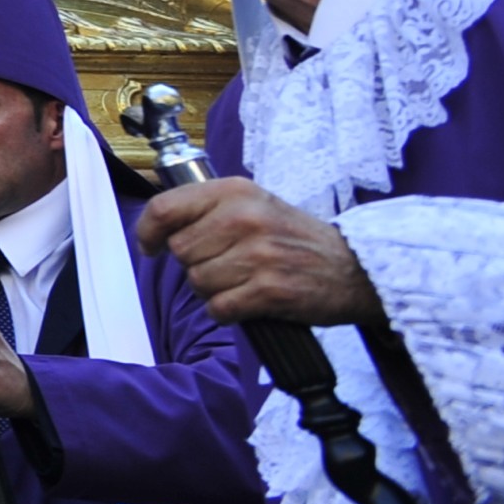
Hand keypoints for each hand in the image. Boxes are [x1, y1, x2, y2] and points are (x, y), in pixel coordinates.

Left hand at [137, 179, 382, 327]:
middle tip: (225, 266)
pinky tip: (247, 302)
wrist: (356, 269)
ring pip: (198, 282)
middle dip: (195, 265)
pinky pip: (219, 308)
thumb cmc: (296, 238)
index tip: (151, 246)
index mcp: (235, 191)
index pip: (165, 209)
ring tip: (241, 283)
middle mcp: (244, 218)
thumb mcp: (255, 204)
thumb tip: (157, 227)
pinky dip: (226, 312)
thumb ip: (209, 209)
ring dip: (213, 291)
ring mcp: (258, 255)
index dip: (148, 232)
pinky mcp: (269, 291)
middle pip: (181, 251)